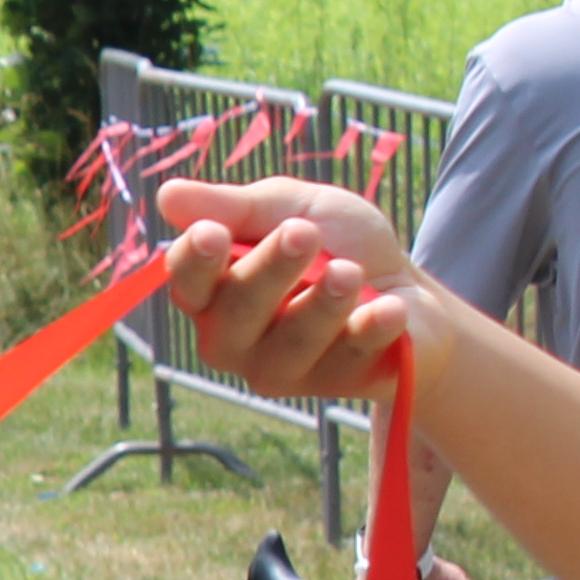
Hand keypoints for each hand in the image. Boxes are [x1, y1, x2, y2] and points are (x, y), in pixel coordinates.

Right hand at [154, 175, 417, 402]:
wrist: (413, 288)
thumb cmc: (340, 244)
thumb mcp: (294, 207)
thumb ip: (236, 206)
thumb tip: (167, 194)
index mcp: (216, 291)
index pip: (187, 283)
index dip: (194, 261)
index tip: (212, 232)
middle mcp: (235, 338)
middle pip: (233, 316)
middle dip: (268, 271)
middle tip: (304, 232)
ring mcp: (281, 367)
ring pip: (289, 343)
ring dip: (323, 303)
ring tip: (352, 271)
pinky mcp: (334, 384)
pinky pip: (346, 358)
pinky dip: (371, 328)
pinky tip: (391, 308)